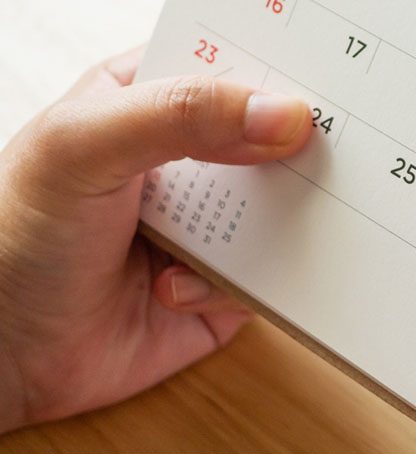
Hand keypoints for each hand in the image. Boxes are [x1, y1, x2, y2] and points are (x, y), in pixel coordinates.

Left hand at [0, 47, 311, 432]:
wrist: (4, 356)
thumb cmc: (15, 237)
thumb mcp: (84, 148)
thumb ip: (179, 115)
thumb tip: (282, 115)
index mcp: (148, 103)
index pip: (225, 66)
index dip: (273, 70)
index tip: (317, 81)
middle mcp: (185, 162)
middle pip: (271, 138)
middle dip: (295, 149)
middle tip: (315, 153)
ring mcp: (207, 225)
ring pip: (284, 209)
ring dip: (272, 223)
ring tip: (224, 237)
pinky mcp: (224, 285)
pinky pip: (271, 276)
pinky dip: (236, 284)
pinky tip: (175, 289)